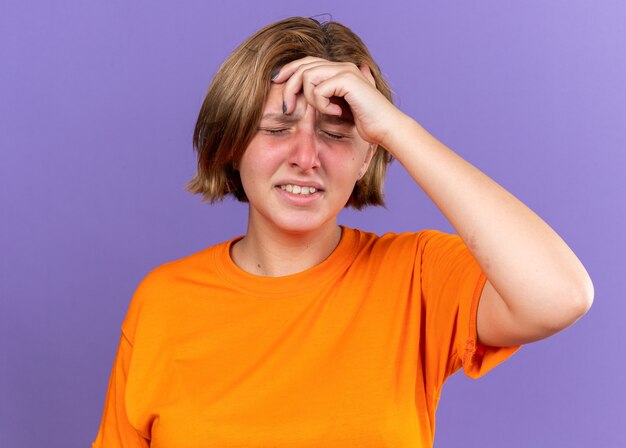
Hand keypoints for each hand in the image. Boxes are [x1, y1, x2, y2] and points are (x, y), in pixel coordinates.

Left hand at [271, 57, 402, 147]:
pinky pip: (319, 89)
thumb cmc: (366, 122)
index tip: (276, 84)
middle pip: (302, 65)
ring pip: (307, 76)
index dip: (289, 70)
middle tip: (286, 107)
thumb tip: (311, 94)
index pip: (306, 62)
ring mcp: (345, 70)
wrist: (385, 128)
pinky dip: (322, 104)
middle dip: (289, 86)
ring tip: (322, 112)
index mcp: (339, 70)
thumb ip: (327, 98)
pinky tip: (336, 112)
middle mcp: (341, 65)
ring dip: (308, 98)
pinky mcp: (347, 80)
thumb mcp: (339, 108)